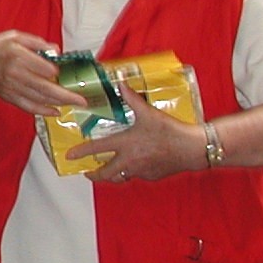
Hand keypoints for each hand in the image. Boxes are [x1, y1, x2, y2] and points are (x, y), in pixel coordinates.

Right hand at [0, 31, 85, 115]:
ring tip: (73, 103)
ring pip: (39, 98)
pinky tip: (55, 111)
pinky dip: (42, 111)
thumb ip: (37, 42)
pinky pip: (28, 106)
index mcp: (17, 55)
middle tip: (82, 100)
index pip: (44, 68)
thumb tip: (56, 51)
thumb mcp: (15, 36)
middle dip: (66, 95)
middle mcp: (15, 73)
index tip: (58, 71)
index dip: (55, 71)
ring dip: (58, 103)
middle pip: (45, 87)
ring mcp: (12, 87)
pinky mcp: (9, 97)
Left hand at [72, 81, 206, 184]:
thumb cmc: (170, 130)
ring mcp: (140, 171)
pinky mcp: (152, 176)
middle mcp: (129, 161)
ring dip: (112, 175)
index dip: (80, 152)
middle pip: (105, 173)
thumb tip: (120, 85)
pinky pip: (137, 175)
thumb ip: (132, 99)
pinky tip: (136, 165)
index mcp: (125, 144)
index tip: (69, 157)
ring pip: (120, 177)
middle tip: (88, 172)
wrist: (193, 148)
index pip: (96, 149)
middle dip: (94, 175)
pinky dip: (133, 172)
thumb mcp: (149, 112)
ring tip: (108, 172)